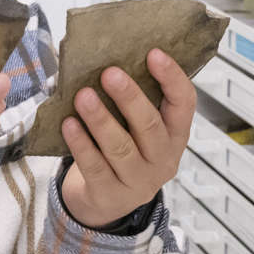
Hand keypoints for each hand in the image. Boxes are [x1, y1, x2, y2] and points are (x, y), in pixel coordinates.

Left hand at [60, 49, 195, 228]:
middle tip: (109, 73)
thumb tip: (108, 58)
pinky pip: (95, 167)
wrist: (106, 200)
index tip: (154, 53)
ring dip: (101, 119)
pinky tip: (69, 124)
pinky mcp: (110, 195)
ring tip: (83, 96)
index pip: (184, 104)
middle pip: (150, 126)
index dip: (172, 78)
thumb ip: (134, 102)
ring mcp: (138, 181)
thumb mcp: (138, 129)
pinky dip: (81, 144)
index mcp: (176, 136)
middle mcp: (163, 160)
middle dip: (130, 98)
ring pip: (120, 148)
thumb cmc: (124, 150)